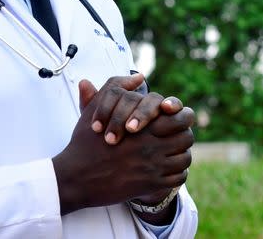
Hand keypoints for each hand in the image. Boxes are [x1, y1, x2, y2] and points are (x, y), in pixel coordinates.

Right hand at [52, 81, 193, 214]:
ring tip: (172, 152)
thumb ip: (115, 87)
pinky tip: (167, 168)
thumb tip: (139, 77)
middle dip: (182, 134)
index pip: (179, 117)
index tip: (174, 116)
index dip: (181, 115)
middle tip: (175, 135)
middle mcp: (151, 145)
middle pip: (186, 137)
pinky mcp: (152, 185)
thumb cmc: (85, 142)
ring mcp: (153, 167)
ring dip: (180, 153)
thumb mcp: (95, 109)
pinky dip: (177, 172)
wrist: (77, 177)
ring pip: (184, 157)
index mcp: (142, 125)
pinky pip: (178, 177)